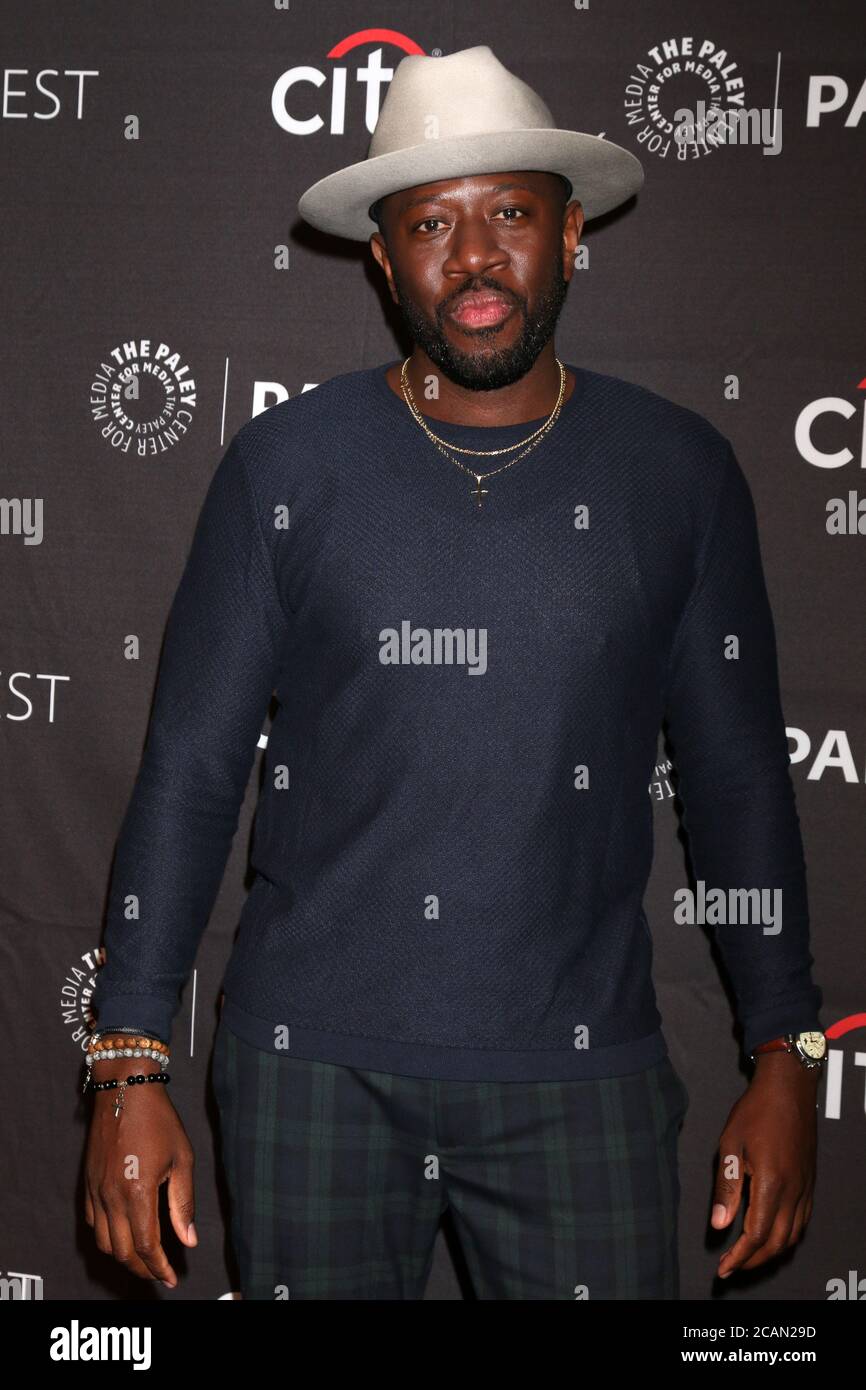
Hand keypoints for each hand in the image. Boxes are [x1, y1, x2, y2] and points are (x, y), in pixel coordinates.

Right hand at [84, 1058, 196, 1288]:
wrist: (124, 1090)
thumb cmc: (157, 1119)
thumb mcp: (181, 1159)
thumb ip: (183, 1203)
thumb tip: (188, 1240)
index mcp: (138, 1193)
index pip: (147, 1246)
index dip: (159, 1268)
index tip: (171, 1277)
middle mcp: (112, 1197)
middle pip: (123, 1252)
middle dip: (142, 1269)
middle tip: (159, 1273)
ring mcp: (96, 1191)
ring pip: (104, 1243)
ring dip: (123, 1256)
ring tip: (143, 1258)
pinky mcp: (88, 1184)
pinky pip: (92, 1223)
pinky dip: (106, 1237)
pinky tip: (122, 1234)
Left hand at [711, 1051, 819, 1279]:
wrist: (789, 1089)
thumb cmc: (756, 1112)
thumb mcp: (730, 1145)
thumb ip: (727, 1188)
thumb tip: (719, 1224)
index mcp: (771, 1183)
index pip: (755, 1235)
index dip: (738, 1257)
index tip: (722, 1268)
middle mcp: (793, 1191)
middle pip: (776, 1243)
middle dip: (753, 1262)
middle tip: (731, 1267)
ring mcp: (805, 1188)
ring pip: (792, 1236)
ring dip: (770, 1252)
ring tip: (747, 1256)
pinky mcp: (810, 1182)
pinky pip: (802, 1221)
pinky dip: (786, 1237)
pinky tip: (771, 1234)